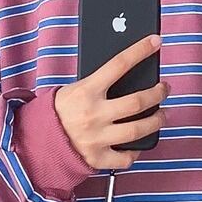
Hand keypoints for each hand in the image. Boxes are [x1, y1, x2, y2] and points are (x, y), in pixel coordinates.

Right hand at [54, 33, 167, 169]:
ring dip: (156, 121)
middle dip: (157, 94)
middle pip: (137, 102)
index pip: (119, 65)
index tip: (156, 42)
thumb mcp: (74, 89)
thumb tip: (128, 72)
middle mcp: (93, 115)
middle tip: (164, 89)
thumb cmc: (60, 111)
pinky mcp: (98, 158)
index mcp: (86, 92)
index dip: (140, 51)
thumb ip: (98, 84)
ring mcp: (97, 138)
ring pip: (137, 130)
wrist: (37, 140)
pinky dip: (135, 151)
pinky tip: (139, 144)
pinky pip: (125, 158)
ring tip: (162, 115)